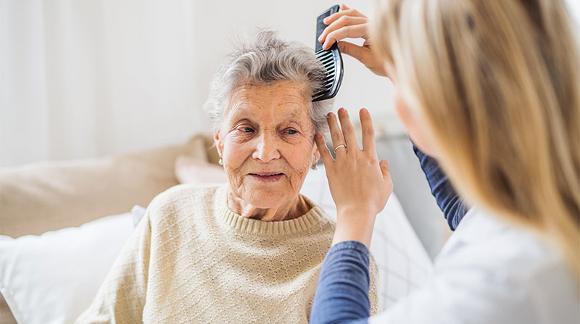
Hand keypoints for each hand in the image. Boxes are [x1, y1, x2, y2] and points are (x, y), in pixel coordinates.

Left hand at [315, 108, 392, 245]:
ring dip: (332, 125)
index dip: (366, 120)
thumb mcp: (387, 186)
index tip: (362, 110)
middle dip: (345, 118)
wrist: (357, 211)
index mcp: (371, 159)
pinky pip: (324, 153)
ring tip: (329, 115)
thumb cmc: (373, 201)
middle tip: (341, 109)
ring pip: (337, 138)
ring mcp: (342, 162)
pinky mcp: (331, 170)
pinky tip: (317, 134)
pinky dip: (320, 143)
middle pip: (350, 132)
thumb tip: (384, 162)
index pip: (369, 133)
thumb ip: (386, 172)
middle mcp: (356, 157)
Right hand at [318, 4, 387, 76]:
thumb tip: (336, 45)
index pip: (347, 30)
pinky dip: (347, 11)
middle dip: (331, 29)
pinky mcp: (370, 24)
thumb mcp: (366, 58)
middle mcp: (371, 24)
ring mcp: (371, 22)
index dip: (333, 37)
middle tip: (322, 38)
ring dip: (336, 18)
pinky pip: (357, 13)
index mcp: (371, 32)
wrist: (398, 63)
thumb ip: (350, 50)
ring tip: (326, 23)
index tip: (325, 45)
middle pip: (346, 20)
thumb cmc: (386, 62)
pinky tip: (341, 8)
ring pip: (350, 14)